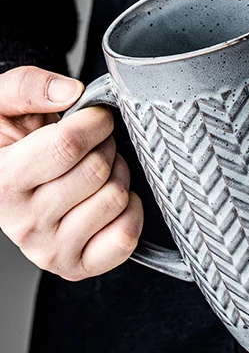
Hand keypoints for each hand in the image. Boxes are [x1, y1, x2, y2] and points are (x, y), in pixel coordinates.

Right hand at [0, 66, 142, 279]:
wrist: (10, 176)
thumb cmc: (11, 140)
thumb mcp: (5, 103)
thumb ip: (30, 86)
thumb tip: (70, 92)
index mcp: (1, 181)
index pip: (69, 145)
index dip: (96, 122)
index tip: (95, 117)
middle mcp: (21, 223)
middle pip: (97, 171)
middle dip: (107, 146)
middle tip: (93, 146)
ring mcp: (47, 249)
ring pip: (115, 199)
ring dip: (119, 176)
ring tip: (95, 172)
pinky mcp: (75, 265)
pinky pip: (125, 236)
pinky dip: (131, 212)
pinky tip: (107, 199)